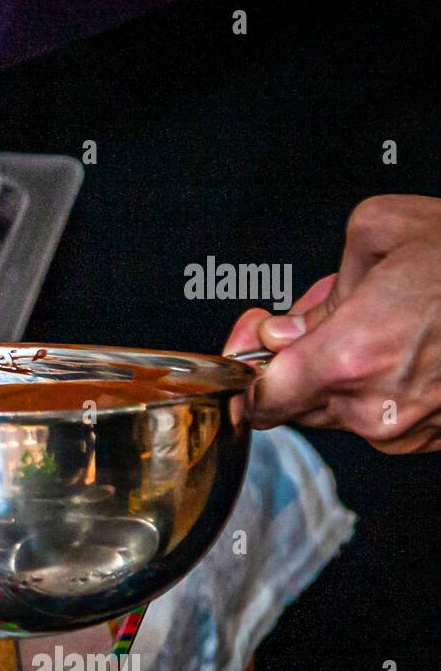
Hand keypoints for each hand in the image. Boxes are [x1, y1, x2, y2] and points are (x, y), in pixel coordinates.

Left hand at [224, 195, 440, 451]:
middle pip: (298, 403)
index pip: (260, 398)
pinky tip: (414, 346)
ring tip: (387, 324)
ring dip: (346, 375)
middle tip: (324, 319)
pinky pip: (384, 417)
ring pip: (341, 410)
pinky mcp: (434, 438)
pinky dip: (385, 387)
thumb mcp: (381, 232)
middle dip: (301, 364)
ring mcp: (407, 429)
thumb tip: (286, 328)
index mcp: (350, 355)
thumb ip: (318, 288)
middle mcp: (374, 405)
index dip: (249, 375)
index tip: (252, 354)